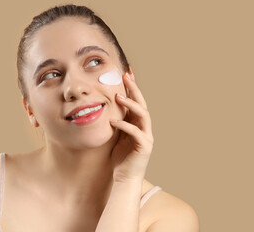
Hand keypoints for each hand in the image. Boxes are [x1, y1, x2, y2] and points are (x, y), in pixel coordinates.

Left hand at [110, 68, 153, 182]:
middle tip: (126, 77)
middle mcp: (145, 128)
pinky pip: (135, 133)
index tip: (125, 75)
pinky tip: (112, 121)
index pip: (136, 102)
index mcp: (138, 124)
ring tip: (117, 97)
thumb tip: (106, 108)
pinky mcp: (144, 147)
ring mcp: (146, 137)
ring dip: (131, 105)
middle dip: (134, 89)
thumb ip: (117, 122)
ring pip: (143, 115)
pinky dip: (124, 125)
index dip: (132, 89)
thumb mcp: (116, 136)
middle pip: (142, 104)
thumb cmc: (119, 157)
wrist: (124, 178)